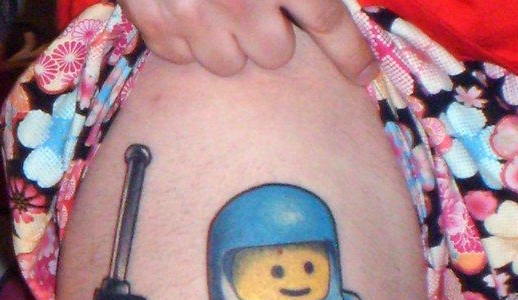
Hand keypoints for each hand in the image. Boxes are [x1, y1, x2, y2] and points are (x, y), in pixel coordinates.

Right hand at [119, 0, 377, 83]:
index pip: (327, 22)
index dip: (350, 54)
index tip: (364, 74)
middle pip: (275, 54)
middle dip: (272, 34)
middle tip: (257, 4)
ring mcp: (191, 14)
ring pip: (228, 64)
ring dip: (229, 42)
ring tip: (217, 8)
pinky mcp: (153, 21)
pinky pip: (180, 57)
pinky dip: (185, 39)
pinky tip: (182, 7)